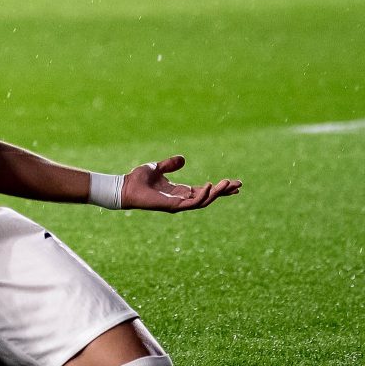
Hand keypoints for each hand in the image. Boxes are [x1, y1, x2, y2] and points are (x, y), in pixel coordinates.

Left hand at [121, 155, 240, 211]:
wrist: (125, 187)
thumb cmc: (138, 179)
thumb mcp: (157, 168)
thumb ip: (170, 164)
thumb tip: (184, 159)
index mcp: (180, 191)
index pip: (204, 190)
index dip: (218, 188)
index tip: (233, 183)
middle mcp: (182, 199)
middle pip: (208, 196)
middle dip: (224, 192)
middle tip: (239, 185)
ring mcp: (178, 204)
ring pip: (204, 200)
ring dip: (217, 193)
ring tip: (228, 184)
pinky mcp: (173, 206)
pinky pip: (192, 202)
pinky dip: (203, 194)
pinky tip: (210, 186)